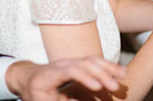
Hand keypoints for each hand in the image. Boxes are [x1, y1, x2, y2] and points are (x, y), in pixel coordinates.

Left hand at [6, 57, 125, 100]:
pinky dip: (107, 66)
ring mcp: (70, 62)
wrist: (28, 78)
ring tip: (123, 75)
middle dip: (101, 73)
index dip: (84, 76)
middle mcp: (61, 64)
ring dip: (108, 67)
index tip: (97, 87)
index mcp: (49, 75)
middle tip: (115, 87)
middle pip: (84, 63)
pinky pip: (93, 62)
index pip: (69, 70)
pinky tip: (119, 71)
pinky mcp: (77, 63)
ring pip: (91, 60)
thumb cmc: (35, 93)